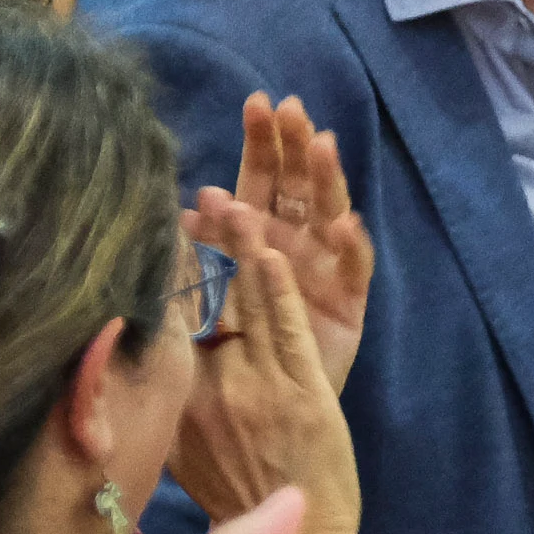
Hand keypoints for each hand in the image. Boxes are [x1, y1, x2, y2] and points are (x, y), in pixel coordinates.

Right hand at [170, 197, 362, 533]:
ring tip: (234, 203)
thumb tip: (116, 361)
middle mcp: (212, 389)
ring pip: (248, 307)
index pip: (168, 321)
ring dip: (243, 251)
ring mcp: (259, 389)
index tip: (157, 228)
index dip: (165, 273)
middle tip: (195, 198)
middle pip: (205, 303)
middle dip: (204, 247)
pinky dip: (280, 292)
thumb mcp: (176, 448)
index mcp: (179, 399)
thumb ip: (155, 400)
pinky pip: (289, 332)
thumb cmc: (235, 497)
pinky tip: (272, 254)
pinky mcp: (304, 394)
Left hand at [193, 95, 371, 392]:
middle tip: (292, 109)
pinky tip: (344, 224)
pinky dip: (349, 248)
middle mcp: (295, 247)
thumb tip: (180, 214)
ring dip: (326, 181)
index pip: (261, 178)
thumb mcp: (199, 301)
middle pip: (298, 187)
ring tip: (322, 146)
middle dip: (296, 147)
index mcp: (257, 238)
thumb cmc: (223, 367)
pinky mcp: (349, 307)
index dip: (261, 143)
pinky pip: (353, 272)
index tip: (256, 103)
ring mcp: (324, 274)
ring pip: (329, 216)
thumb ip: (194, 258)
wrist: (263, 429)